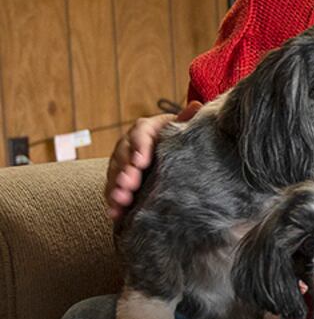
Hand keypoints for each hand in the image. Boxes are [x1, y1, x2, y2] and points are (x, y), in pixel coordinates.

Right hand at [105, 101, 200, 219]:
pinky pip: (113, 191)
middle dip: (125, 171)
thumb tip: (196, 105)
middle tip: (130, 183)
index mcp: (146, 129)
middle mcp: (129, 145)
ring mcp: (122, 163)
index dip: (139, 147)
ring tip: (121, 199)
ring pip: (115, 175)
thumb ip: (185, 120)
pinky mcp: (119, 181)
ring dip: (116, 188)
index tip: (141, 161)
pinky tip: (114, 213)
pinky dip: (113, 202)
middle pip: (123, 156)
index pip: (140, 134)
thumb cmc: (176, 137)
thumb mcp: (180, 128)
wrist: (169, 150)